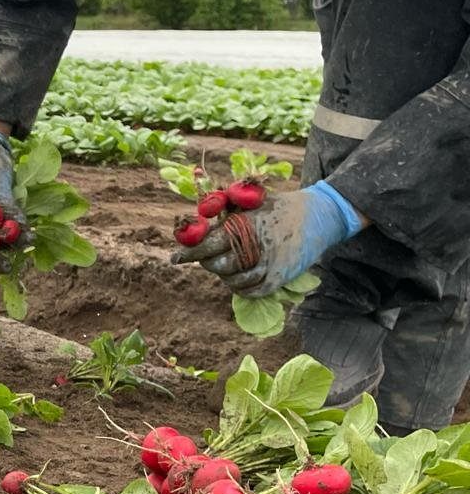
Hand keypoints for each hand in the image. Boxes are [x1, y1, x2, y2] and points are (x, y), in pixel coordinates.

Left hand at [171, 182, 363, 296]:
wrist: (319, 216)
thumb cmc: (278, 207)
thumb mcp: (251, 202)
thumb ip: (224, 211)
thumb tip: (196, 220)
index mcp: (246, 226)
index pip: (209, 244)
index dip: (189, 252)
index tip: (174, 258)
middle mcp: (256, 248)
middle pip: (217, 265)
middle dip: (207, 261)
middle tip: (206, 256)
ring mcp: (269, 266)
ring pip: (231, 280)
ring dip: (223, 273)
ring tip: (226, 262)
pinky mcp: (279, 279)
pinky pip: (249, 291)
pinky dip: (239, 286)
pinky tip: (237, 276)